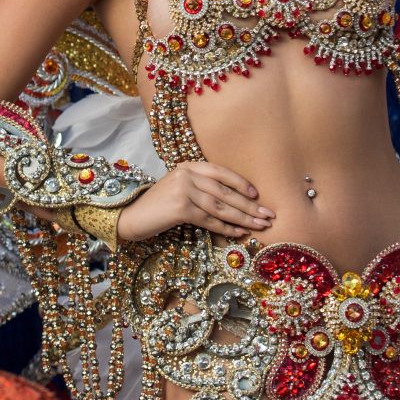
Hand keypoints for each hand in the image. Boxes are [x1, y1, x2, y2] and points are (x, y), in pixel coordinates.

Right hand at [114, 161, 273, 240]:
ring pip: (221, 206)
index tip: (258, 196)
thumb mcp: (179, 189)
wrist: (130, 217)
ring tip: (260, 225)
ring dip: (244, 217)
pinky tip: (239, 232)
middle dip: (249, 205)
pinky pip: (210, 219)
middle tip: (268, 215)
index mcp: (188, 166)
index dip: (241, 184)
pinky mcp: (180, 207)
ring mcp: (183, 189)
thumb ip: (201, 188)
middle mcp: (186, 174)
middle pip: (225, 191)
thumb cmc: (158, 207)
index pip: (221, 172)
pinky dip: (227, 227)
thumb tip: (234, 202)